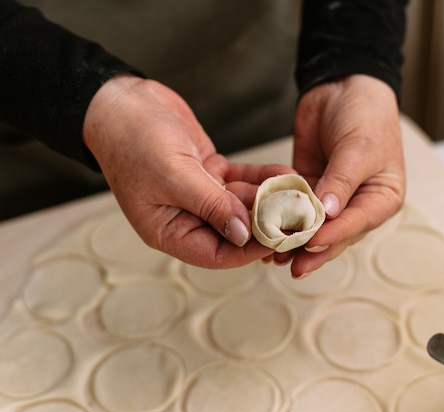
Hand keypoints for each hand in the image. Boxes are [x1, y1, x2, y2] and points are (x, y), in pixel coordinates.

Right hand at [83, 75, 292, 267]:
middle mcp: (185, 216)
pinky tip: (285, 174)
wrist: (121, 101)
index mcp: (168, 231)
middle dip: (266, 223)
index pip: (216, 254)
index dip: (249, 250)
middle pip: (234, 230)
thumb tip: (244, 235)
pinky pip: (241, 180)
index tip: (280, 239)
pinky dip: (262, 178)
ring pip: (242, 203)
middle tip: (298, 217)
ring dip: (269, 198)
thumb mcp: (174, 176)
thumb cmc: (133, 140)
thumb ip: (211, 206)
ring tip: (298, 194)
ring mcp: (199, 194)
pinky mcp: (209, 171)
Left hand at [280, 74, 405, 276]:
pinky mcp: (311, 186)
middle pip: (336, 234)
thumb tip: (327, 214)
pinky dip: (283, 218)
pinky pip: (297, 207)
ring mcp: (333, 196)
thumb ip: (341, 182)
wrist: (343, 83)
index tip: (310, 245)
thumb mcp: (358, 147)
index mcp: (382, 198)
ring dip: (295, 240)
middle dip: (312, 250)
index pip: (357, 223)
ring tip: (273, 256)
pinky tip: (268, 231)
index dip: (333, 236)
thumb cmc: (365, 113)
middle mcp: (359, 202)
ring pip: (314, 225)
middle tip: (291, 266)